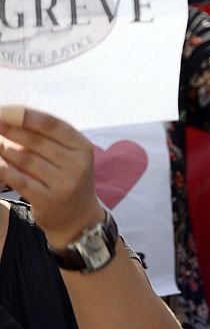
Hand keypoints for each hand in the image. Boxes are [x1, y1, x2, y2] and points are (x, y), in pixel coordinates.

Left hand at [0, 107, 104, 247]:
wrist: (78, 217)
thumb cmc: (67, 178)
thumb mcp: (69, 156)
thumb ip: (47, 140)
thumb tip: (11, 120)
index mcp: (82, 147)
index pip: (51, 125)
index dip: (25, 116)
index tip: (4, 110)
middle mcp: (77, 164)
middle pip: (36, 140)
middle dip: (9, 130)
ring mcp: (64, 183)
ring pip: (25, 160)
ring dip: (3, 149)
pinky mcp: (49, 200)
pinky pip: (19, 180)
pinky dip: (3, 169)